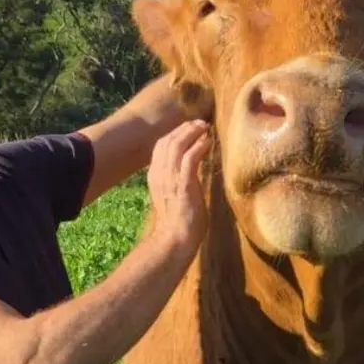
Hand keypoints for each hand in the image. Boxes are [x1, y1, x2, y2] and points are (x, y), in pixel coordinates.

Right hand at [146, 119, 211, 247]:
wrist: (175, 239)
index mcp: (155, 176)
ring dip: (192, 133)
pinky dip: (199, 146)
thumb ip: (176, 180)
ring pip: (177, 145)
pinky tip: (208, 142)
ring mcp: (170, 178)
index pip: (160, 146)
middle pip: (167, 141)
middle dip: (184, 129)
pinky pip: (190, 158)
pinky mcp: (184, 184)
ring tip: (204, 128)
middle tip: (200, 123)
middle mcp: (159, 174)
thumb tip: (190, 170)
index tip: (190, 129)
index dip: (175, 134)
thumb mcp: (173, 195)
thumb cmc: (178, 222)